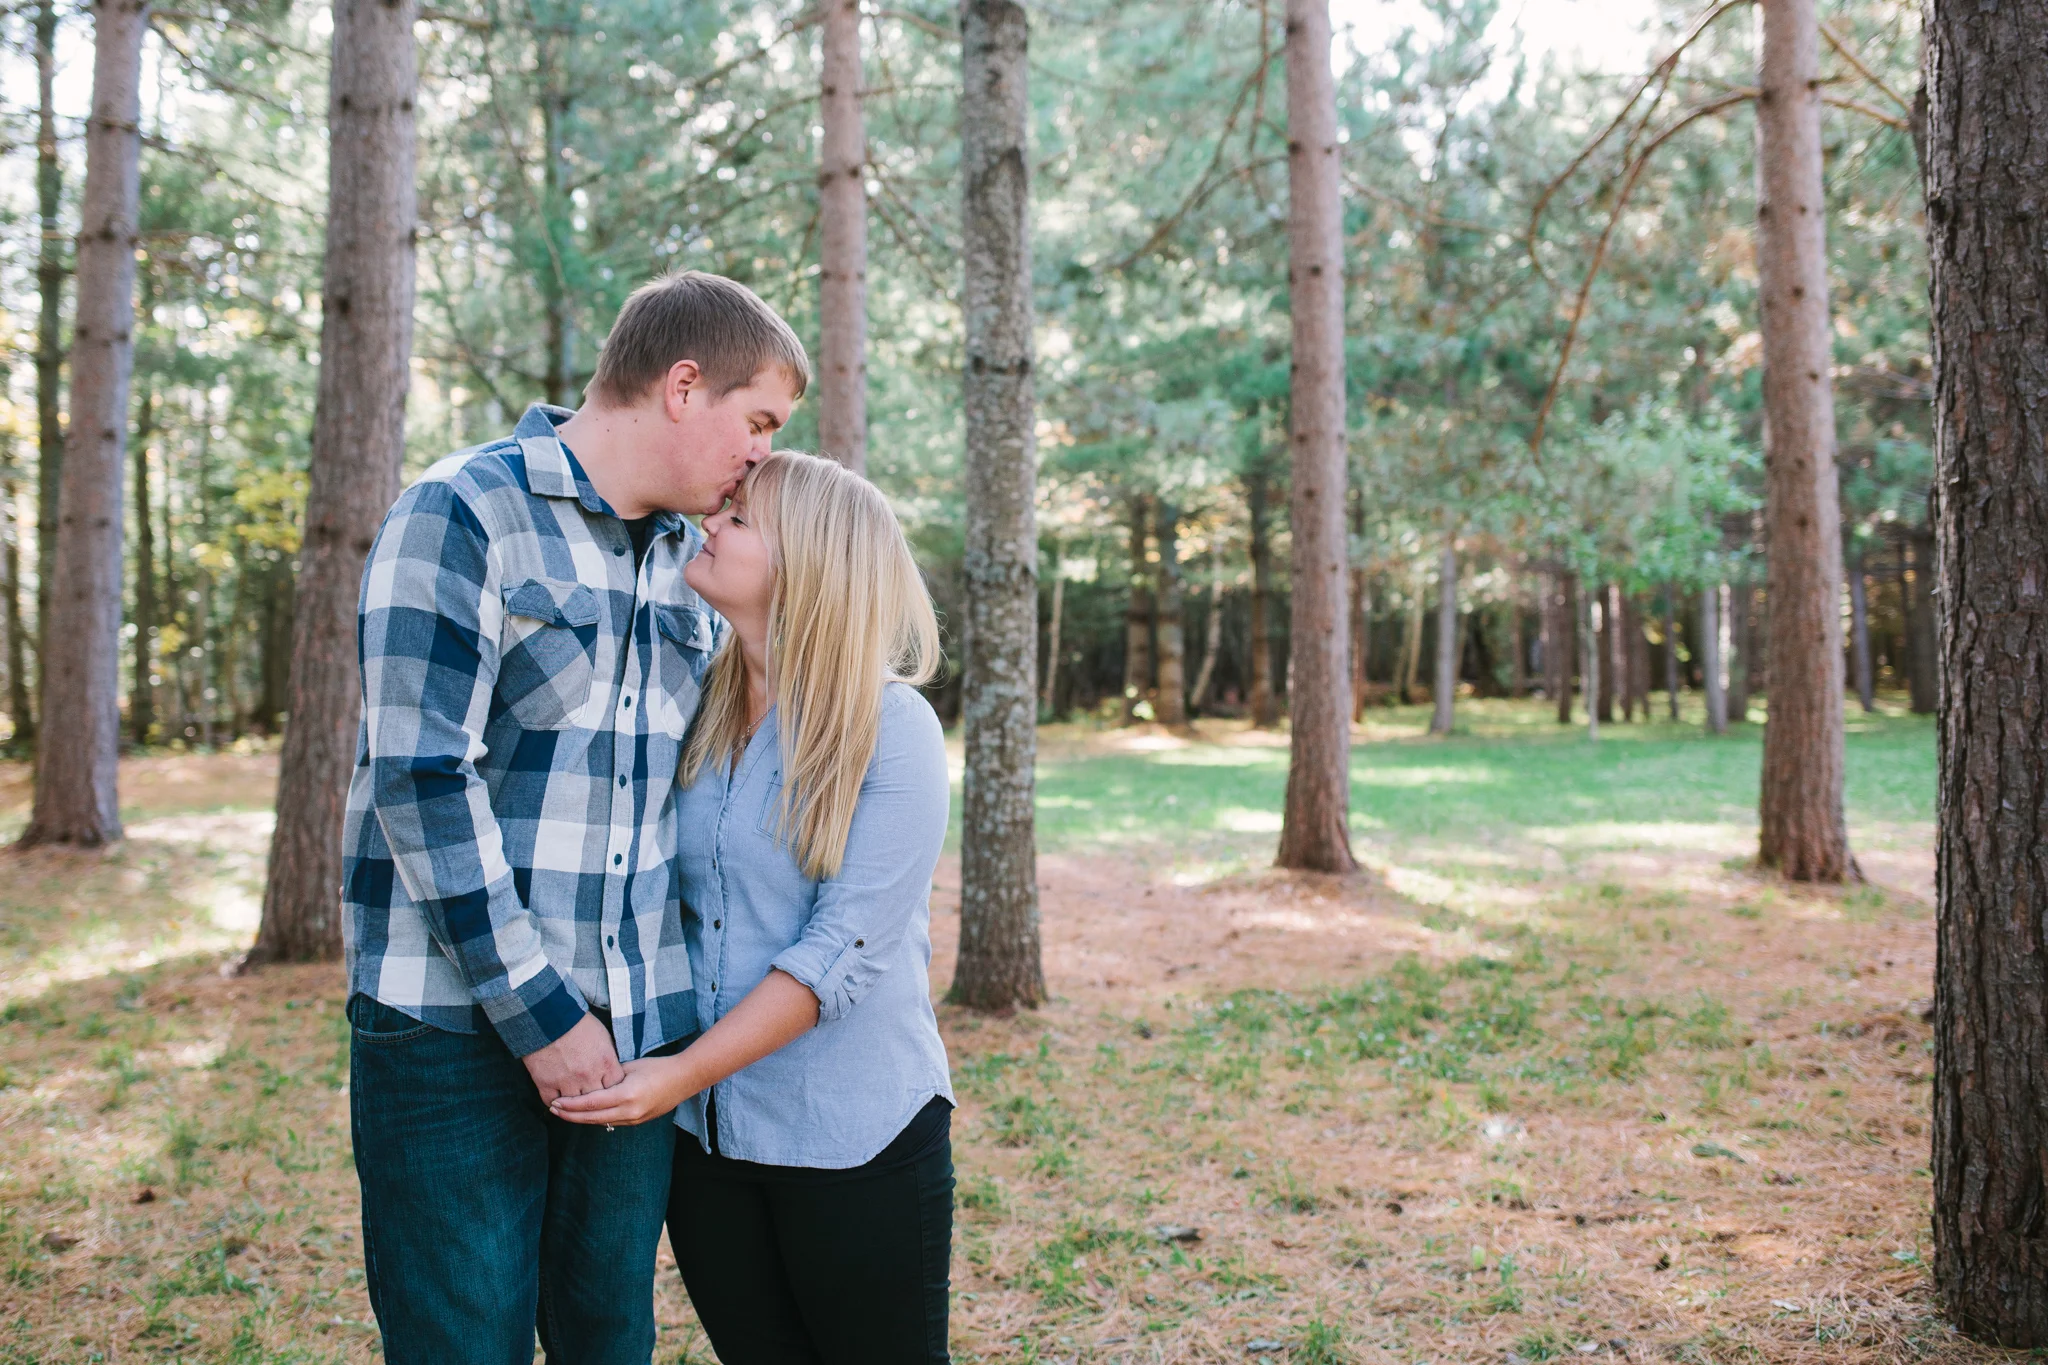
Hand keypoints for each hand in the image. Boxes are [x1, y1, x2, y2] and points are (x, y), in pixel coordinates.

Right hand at [522, 1012, 624, 1103]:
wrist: (547, 1015)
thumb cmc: (577, 1022)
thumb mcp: (603, 1036)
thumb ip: (609, 1057)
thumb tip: (612, 1071)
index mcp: (605, 1062)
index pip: (616, 1087)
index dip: (613, 1088)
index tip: (608, 1087)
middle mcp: (588, 1075)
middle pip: (597, 1099)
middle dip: (596, 1097)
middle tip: (592, 1096)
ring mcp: (566, 1081)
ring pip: (575, 1105)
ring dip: (575, 1102)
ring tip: (574, 1100)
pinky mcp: (545, 1083)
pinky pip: (551, 1102)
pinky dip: (554, 1102)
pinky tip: (557, 1099)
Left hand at [550, 1055, 696, 1126]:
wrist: (684, 1079)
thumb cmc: (658, 1067)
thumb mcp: (630, 1067)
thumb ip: (609, 1076)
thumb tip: (590, 1082)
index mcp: (626, 1095)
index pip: (591, 1103)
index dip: (570, 1105)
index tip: (555, 1102)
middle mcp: (629, 1111)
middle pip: (592, 1118)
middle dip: (570, 1115)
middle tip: (552, 1110)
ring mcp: (634, 1119)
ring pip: (600, 1122)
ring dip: (581, 1119)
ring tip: (565, 1113)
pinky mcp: (638, 1122)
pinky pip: (612, 1122)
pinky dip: (596, 1119)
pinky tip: (586, 1114)